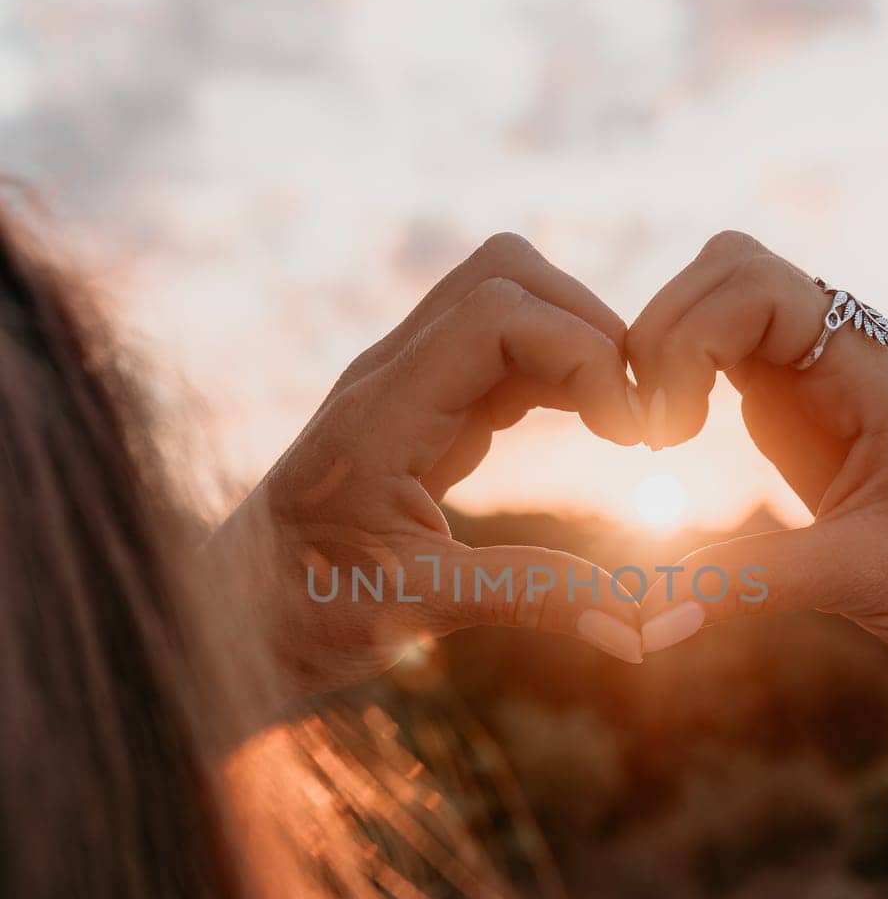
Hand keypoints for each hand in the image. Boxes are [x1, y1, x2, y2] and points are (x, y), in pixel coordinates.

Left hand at [212, 234, 645, 696]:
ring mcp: (406, 383)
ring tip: (626, 425)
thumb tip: (638, 624)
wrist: (238, 611)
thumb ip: (527, 596)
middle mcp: (391, 376)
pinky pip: (505, 351)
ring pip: (509, 299)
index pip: (497, 313)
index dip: (583, 352)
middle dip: (591, 327)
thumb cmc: (306, 611)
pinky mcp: (425, 406)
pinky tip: (595, 430)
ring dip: (579, 344)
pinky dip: (561, 373)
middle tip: (638, 419)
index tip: (631, 435)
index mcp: (380, 414)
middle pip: (507, 274)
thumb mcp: (415, 611)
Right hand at [629, 231, 887, 684]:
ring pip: (720, 303)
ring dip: (668, 351)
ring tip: (656, 435)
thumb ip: (748, 584)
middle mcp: (842, 355)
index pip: (758, 286)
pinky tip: (672, 439)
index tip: (671, 431)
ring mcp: (816, 377)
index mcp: (870, 371)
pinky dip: (681, 378)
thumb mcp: (857, 579)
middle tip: (648, 431)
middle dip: (665, 334)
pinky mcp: (796, 410)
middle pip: (728, 271)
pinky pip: (724, 353)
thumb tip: (647, 625)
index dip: (690, 336)